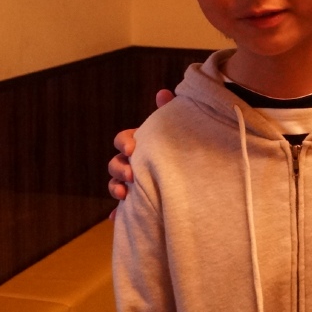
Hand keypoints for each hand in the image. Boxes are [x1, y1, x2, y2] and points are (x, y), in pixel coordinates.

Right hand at [108, 89, 174, 208]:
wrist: (197, 178)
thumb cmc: (182, 147)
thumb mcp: (177, 130)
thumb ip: (168, 111)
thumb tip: (163, 92)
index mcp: (139, 144)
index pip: (122, 140)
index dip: (123, 143)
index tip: (132, 149)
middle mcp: (132, 163)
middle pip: (114, 164)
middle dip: (118, 169)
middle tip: (132, 175)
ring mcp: (133, 183)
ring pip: (115, 185)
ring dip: (115, 188)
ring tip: (124, 195)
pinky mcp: (138, 203)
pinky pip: (123, 211)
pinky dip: (117, 214)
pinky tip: (116, 218)